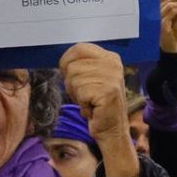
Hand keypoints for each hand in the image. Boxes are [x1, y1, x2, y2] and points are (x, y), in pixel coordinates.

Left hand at [61, 43, 138, 176]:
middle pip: (72, 64)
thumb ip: (82, 65)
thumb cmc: (98, 104)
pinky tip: (92, 107)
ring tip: (90, 101)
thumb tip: (63, 60)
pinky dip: (82, 103)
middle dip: (71, 81)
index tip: (70, 75)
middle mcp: (113, 64)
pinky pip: (80, 92)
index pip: (79, 48)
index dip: (67, 61)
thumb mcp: (92, 78)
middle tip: (84, 93)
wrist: (112, 128)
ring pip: (74, 79)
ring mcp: (112, 77)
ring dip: (77, 94)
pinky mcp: (107, 92)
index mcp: (110, 57)